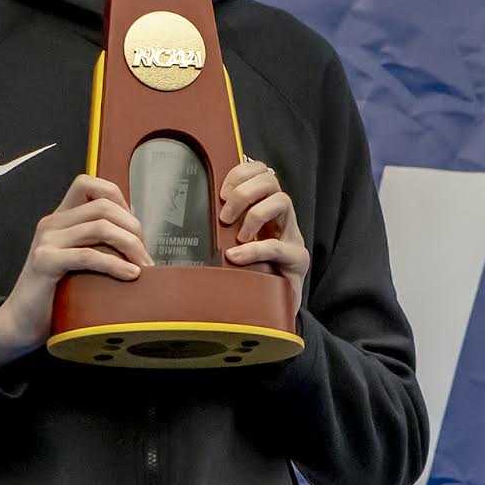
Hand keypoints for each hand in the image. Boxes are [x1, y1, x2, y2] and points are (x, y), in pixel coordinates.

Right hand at [0, 174, 153, 367]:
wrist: (20, 323)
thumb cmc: (52, 296)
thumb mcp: (77, 260)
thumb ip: (97, 240)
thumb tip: (131, 219)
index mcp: (61, 219)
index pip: (90, 185)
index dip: (119, 199)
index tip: (134, 227)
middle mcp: (52, 223)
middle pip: (103, 206)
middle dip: (132, 228)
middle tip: (144, 254)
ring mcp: (47, 241)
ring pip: (99, 227)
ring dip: (130, 245)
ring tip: (143, 266)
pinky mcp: (45, 262)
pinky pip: (87, 255)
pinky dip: (115, 264)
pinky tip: (130, 275)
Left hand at [219, 158, 309, 306]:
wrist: (274, 312)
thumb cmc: (249, 275)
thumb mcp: (232, 245)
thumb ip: (222, 228)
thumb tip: (188, 211)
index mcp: (266, 208)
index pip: (261, 171)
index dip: (240, 173)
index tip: (221, 191)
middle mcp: (282, 218)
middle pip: (271, 179)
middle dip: (244, 192)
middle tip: (225, 215)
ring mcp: (292, 237)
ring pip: (282, 201)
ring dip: (254, 214)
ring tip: (237, 236)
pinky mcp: (297, 259)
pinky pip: (277, 246)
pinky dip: (254, 249)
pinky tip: (237, 256)